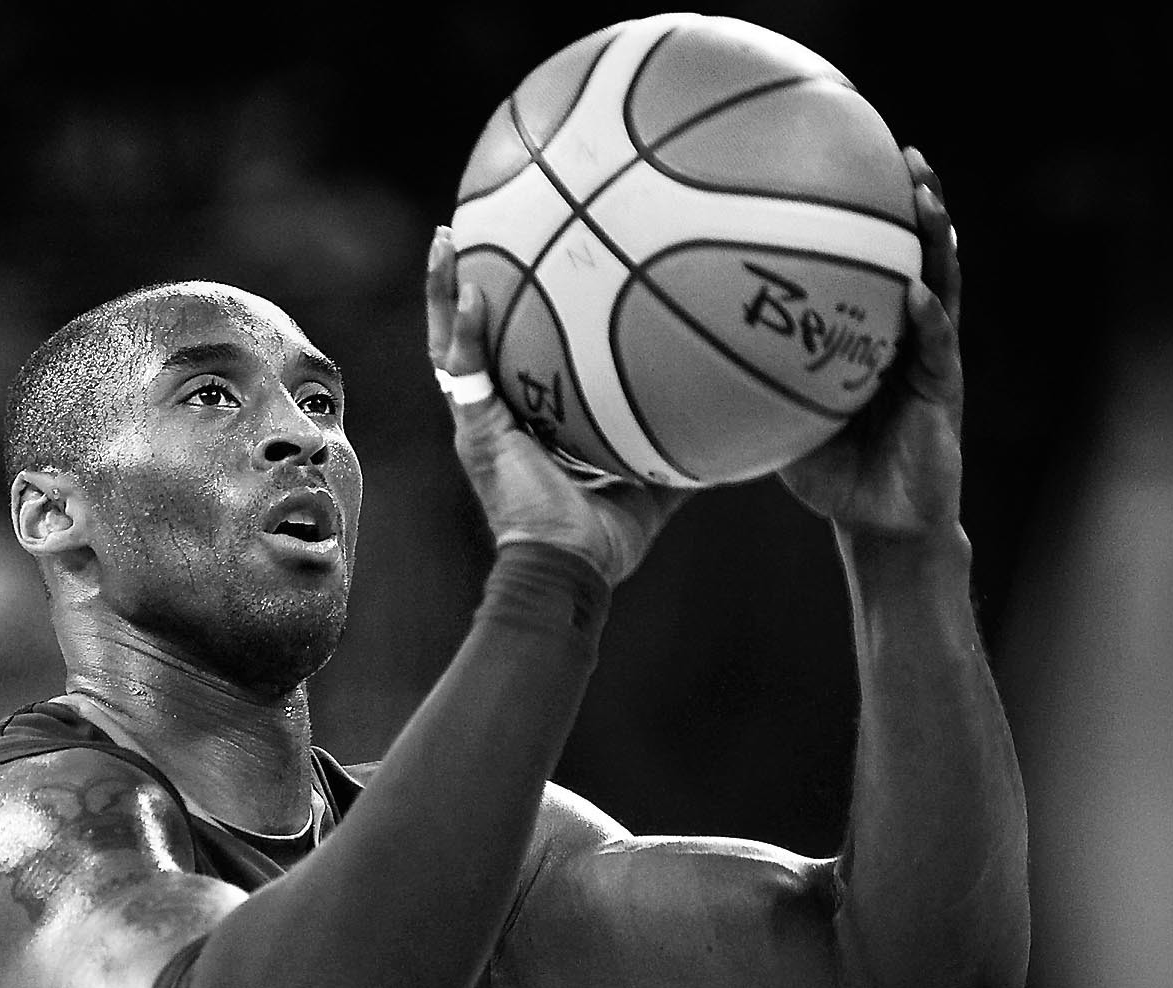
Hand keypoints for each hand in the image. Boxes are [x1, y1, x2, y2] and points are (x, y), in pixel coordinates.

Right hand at [426, 226, 688, 585]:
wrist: (567, 571)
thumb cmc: (601, 542)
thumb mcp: (649, 483)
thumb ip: (676, 450)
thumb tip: (730, 428)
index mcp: (520, 423)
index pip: (504, 357)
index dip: (502, 314)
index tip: (514, 263)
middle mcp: (492, 416)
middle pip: (465, 337)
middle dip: (458, 284)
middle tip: (466, 231)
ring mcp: (478, 423)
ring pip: (448, 345)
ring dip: (442, 291)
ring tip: (445, 237)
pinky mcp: (475, 433)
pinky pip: (464, 371)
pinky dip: (464, 330)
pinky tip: (470, 289)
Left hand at [777, 147, 964, 539]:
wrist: (879, 523)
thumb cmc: (827, 472)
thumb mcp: (773, 419)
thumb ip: (742, 384)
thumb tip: (667, 356)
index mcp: (868, 331)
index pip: (870, 260)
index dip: (866, 212)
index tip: (847, 157)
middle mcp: (904, 332)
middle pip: (913, 253)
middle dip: (913, 200)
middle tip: (900, 150)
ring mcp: (930, 358)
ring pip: (941, 283)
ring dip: (935, 239)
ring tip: (925, 196)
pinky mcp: (945, 391)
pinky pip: (937, 347)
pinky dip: (929, 318)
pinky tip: (918, 293)